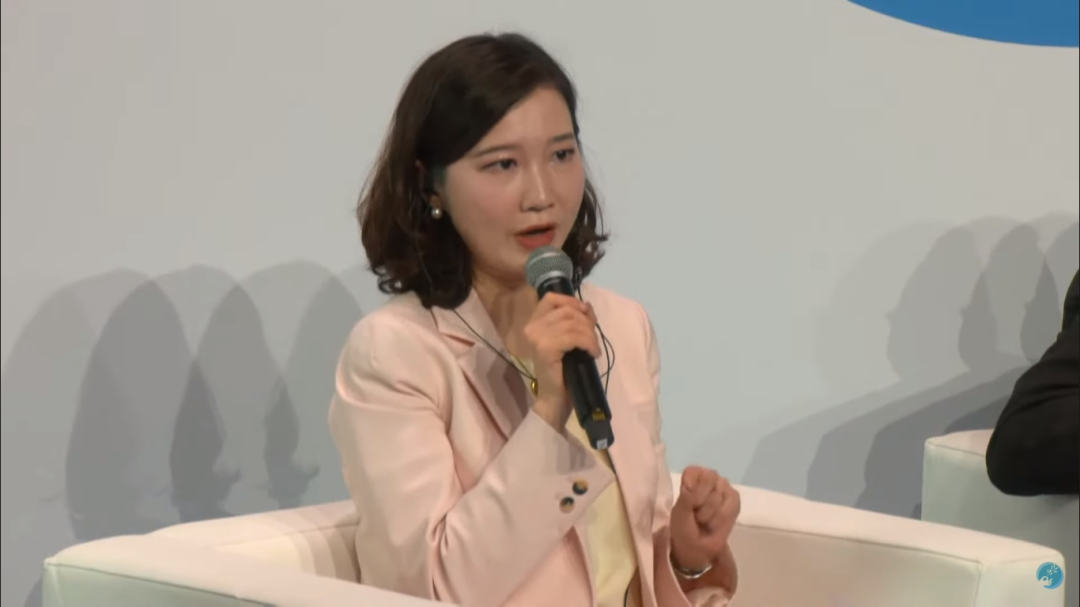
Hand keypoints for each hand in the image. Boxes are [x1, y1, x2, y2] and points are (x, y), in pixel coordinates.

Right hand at [522, 293, 599, 427]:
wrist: (554, 398)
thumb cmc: (562, 371)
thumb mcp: (569, 340)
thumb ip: (575, 321)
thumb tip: (587, 306)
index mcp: (533, 324)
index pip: (551, 298)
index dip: (571, 302)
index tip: (586, 314)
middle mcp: (531, 328)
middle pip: (567, 311)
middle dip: (586, 322)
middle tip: (593, 339)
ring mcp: (537, 338)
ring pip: (573, 324)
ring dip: (590, 335)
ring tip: (594, 348)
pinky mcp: (545, 349)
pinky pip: (574, 337)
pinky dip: (588, 343)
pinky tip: (592, 353)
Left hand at [670, 466, 739, 571]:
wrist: (698, 549)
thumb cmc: (685, 529)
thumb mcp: (679, 515)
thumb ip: (685, 499)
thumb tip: (690, 487)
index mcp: (691, 477)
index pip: (693, 471)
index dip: (692, 487)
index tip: (689, 502)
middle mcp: (709, 478)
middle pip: (708, 480)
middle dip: (701, 502)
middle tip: (696, 516)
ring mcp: (723, 487)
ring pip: (719, 494)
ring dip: (710, 514)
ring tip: (704, 522)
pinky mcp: (734, 499)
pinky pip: (731, 505)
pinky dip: (721, 518)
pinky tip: (714, 524)